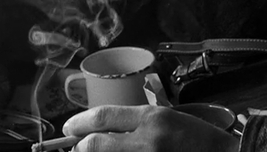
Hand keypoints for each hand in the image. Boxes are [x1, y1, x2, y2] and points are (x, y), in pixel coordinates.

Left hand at [62, 105, 238, 151]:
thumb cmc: (197, 139)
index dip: (79, 122)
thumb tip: (98, 128)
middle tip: (79, 148)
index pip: (103, 117)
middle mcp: (147, 142)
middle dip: (81, 147)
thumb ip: (134, 122)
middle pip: (95, 145)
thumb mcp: (167, 117)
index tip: (69, 128)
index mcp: (152, 118)